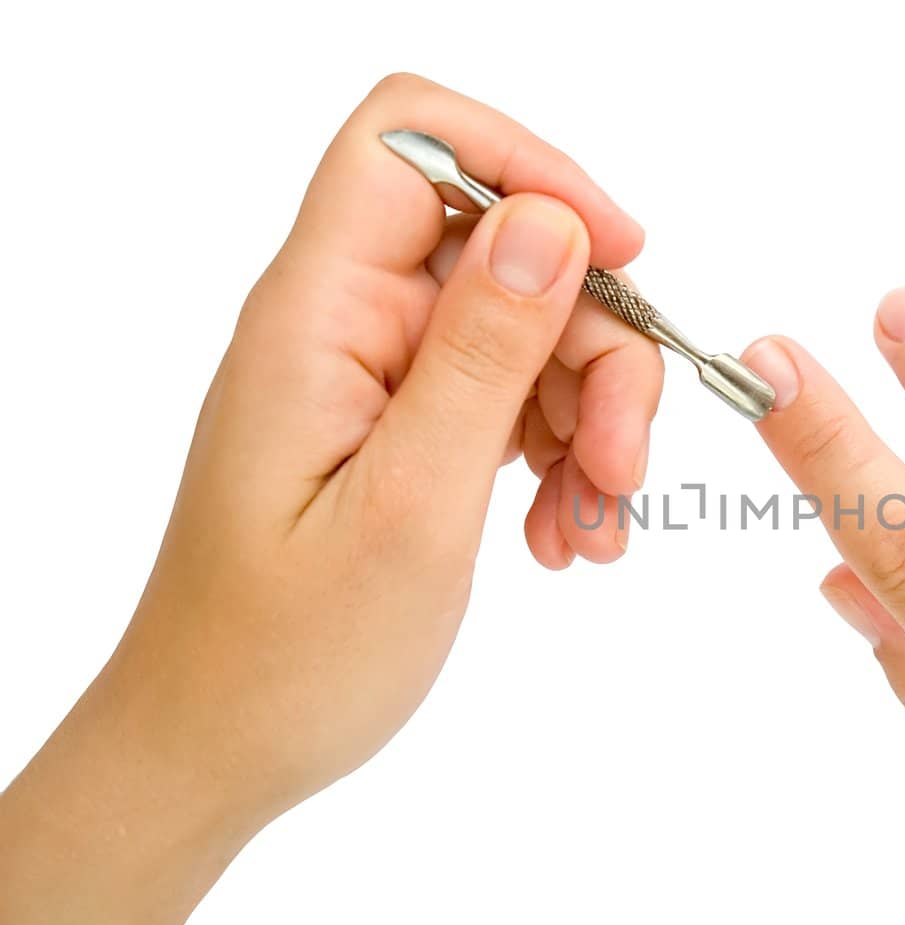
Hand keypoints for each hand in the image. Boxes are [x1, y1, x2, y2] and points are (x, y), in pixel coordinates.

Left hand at [0, 73, 658, 924]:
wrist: (221, 744)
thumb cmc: (289, 651)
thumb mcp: (411, 503)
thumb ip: (483, 353)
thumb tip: (550, 222)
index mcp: (317, 315)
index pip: (411, 141)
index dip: (528, 167)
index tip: (622, 259)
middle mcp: (343, 322)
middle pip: (506, 253)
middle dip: (594, 349)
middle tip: (624, 466)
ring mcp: (375, 372)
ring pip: (528, 330)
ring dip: (590, 420)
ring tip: (593, 526)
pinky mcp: (403, 422)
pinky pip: (511, 396)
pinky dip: (560, 458)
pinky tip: (565, 535)